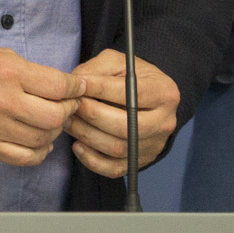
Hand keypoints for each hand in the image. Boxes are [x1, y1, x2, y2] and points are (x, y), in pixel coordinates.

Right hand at [0, 43, 82, 165]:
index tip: (78, 88)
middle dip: (69, 111)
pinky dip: (38, 152)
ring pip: (43, 139)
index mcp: (9, 72)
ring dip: (53, 131)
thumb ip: (28, 71)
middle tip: (67, 106)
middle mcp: (4, 101)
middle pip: (55, 116)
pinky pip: (25, 157)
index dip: (76, 88)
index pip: (58, 86)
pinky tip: (38, 142)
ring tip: (50, 122)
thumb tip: (56, 86)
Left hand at [67, 49, 180, 176]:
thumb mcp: (118, 63)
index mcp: (164, 92)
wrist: (148, 100)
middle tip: (71, 106)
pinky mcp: (141, 160)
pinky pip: (115, 169)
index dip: (100, 90)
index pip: (131, 93)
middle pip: (125, 126)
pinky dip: (92, 160)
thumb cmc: (131, 78)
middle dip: (92, 116)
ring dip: (87, 136)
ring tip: (69, 122)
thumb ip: (97, 69)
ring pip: (118, 148)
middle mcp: (165, 121)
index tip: (77, 86)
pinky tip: (78, 145)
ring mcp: (154, 145)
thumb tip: (76, 84)